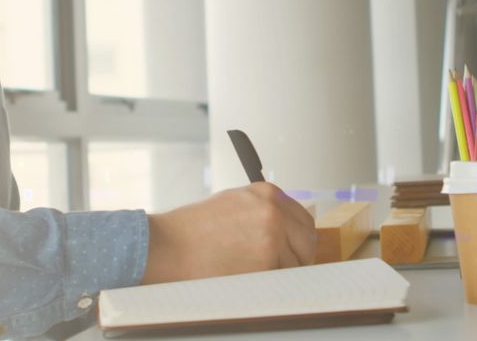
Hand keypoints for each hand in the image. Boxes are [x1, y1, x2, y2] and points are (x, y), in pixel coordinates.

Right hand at [140, 182, 316, 283]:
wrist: (168, 246)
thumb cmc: (193, 230)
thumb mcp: (234, 204)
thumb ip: (263, 212)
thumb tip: (287, 231)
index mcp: (267, 193)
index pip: (302, 218)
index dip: (298, 238)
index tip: (293, 249)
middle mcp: (274, 210)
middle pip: (307, 240)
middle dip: (298, 256)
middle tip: (282, 268)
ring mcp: (273, 234)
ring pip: (297, 262)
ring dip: (281, 271)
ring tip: (251, 270)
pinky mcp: (267, 260)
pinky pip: (282, 278)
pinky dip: (269, 282)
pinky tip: (247, 276)